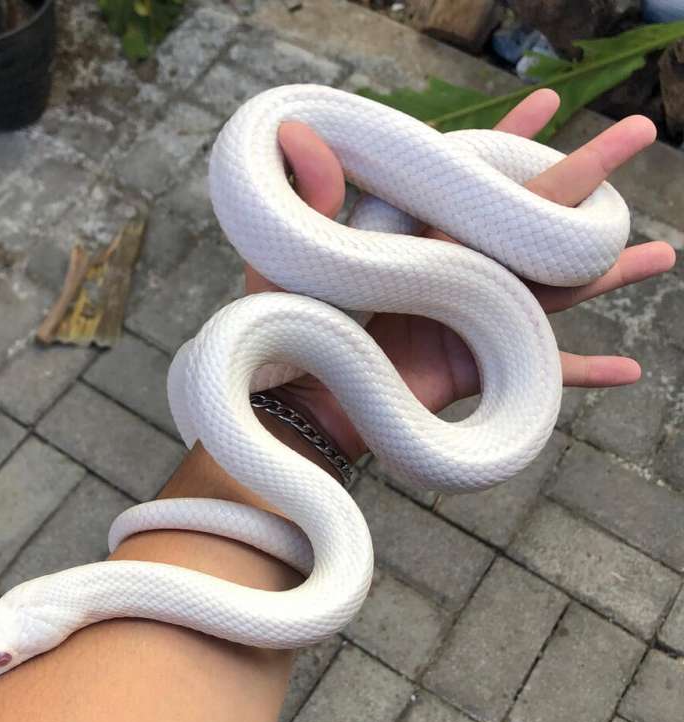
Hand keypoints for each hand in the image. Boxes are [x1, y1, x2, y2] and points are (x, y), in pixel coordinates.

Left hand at [244, 89, 676, 461]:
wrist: (304, 403)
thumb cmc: (293, 329)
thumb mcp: (293, 258)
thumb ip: (305, 200)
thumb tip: (296, 132)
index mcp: (419, 237)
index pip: (471, 179)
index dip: (509, 137)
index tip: (548, 99)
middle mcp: (457, 273)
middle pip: (534, 222)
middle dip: (587, 178)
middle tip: (637, 132)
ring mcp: (475, 322)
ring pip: (558, 290)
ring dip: (609, 271)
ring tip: (661, 252)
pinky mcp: (482, 370)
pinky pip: (544, 376)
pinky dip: (585, 375)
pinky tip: (631, 373)